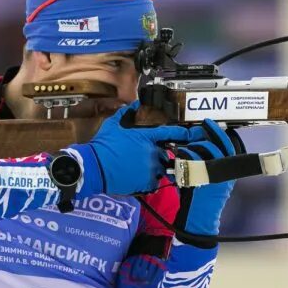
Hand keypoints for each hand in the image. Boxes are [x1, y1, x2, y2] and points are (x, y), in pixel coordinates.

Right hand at [71, 102, 202, 195]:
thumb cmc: (103, 145)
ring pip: (161, 169)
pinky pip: (154, 182)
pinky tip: (136, 178)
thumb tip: (132, 104)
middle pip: (166, 154)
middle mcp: (153, 152)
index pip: (171, 133)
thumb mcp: (113, 125)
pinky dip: (148, 181)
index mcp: (147, 137)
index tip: (194, 134)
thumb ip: (125, 114)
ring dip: (154, 169)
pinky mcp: (146, 182)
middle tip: (143, 158)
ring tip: (138, 169)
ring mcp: (151, 168)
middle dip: (158, 156)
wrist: (94, 167)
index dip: (185, 133)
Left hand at [174, 119, 244, 245]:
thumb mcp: (214, 183)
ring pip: (207, 151)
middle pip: (219, 146)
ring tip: (186, 145)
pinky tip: (180, 155)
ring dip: (195, 145)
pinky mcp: (203, 180)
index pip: (229, 147)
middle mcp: (225, 173)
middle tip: (199, 127)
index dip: (220, 133)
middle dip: (208, 133)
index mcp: (229, 172)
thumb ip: (211, 167)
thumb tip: (201, 148)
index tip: (210, 123)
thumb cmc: (203, 202)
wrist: (200, 221)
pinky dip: (187, 155)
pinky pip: (195, 162)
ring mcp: (215, 176)